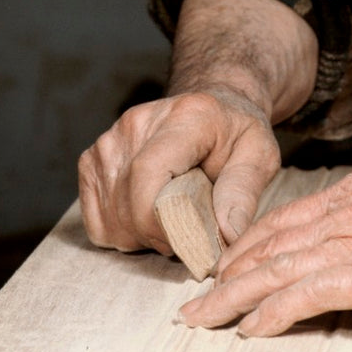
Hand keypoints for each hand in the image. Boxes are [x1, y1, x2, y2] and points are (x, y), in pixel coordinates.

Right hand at [78, 88, 280, 255]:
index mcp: (184, 117)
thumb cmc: (235, 134)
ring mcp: (109, 141)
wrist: (211, 109)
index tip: (189, 242)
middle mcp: (137, 123)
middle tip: (192, 233)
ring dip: (143, 237)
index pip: (147, 174)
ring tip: (174, 219)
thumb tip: (227, 234)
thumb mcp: (259, 154)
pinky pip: (97, 221)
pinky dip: (122, 232)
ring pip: (112, 220)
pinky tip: (150, 216)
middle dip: (160, 237)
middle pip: (128, 204)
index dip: (159, 221)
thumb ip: (244, 190)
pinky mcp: (92, 160)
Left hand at [178, 149, 351, 334]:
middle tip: (195, 296)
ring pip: (275, 268)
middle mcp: (350, 210)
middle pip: (270, 243)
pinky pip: (306, 295)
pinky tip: (249, 329)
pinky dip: (271, 313)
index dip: (253, 242)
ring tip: (201, 317)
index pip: (291, 217)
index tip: (229, 261)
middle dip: (228, 271)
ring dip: (232, 296)